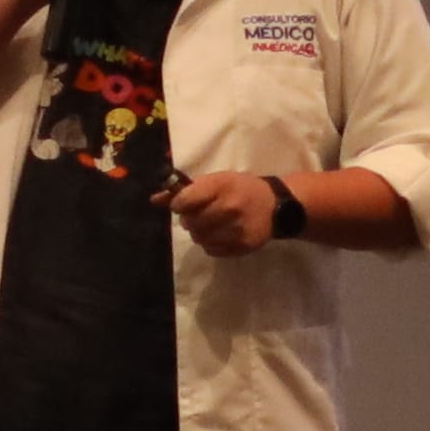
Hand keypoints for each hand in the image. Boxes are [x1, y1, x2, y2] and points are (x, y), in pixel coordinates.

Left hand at [173, 169, 290, 258]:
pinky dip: (210, 243)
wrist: (275, 206)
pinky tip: (220, 234)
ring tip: (210, 224)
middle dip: (189, 219)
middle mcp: (229, 208)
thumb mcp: (216, 181)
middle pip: (190, 222)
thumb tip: (154, 200)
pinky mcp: (241, 246)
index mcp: (221, 185)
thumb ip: (185, 190)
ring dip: (199, 232)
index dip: (179, 204)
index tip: (183, 204)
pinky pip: (211, 250)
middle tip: (199, 215)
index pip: (184, 201)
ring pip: (199, 238)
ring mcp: (236, 229)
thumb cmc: (240, 189)